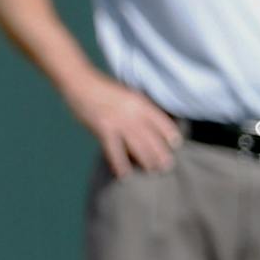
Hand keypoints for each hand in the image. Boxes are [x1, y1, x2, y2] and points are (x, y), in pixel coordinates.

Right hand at [62, 71, 181, 177]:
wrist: (81, 84)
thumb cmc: (104, 91)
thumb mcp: (127, 96)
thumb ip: (139, 108)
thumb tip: (149, 125)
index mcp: (140, 102)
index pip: (161, 120)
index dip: (170, 133)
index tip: (177, 145)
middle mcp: (133, 112)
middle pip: (152, 137)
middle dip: (161, 153)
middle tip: (167, 167)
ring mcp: (118, 121)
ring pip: (138, 145)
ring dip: (147, 160)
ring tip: (153, 172)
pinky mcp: (104, 129)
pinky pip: (115, 151)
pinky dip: (120, 164)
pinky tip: (125, 175)